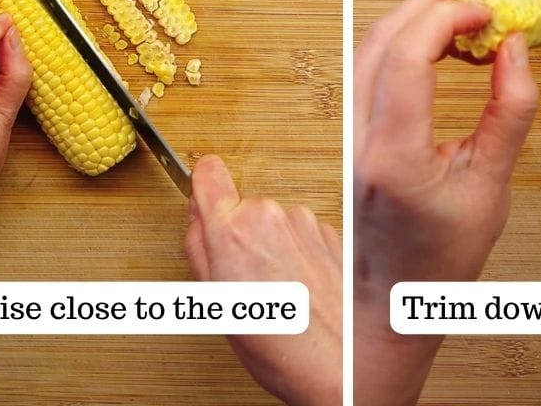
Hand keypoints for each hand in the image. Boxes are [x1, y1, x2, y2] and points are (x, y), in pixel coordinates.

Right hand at [185, 155, 342, 405]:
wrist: (344, 365)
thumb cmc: (282, 348)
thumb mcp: (216, 304)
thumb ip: (198, 248)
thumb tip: (196, 219)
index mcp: (233, 231)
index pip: (208, 175)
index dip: (203, 190)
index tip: (204, 204)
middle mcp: (272, 216)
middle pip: (242, 207)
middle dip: (239, 235)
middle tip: (243, 279)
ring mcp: (305, 222)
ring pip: (273, 222)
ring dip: (272, 247)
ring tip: (278, 292)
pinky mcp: (332, 232)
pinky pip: (301, 234)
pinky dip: (298, 254)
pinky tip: (301, 289)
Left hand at [353, 0, 538, 403]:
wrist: (389, 302)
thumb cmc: (440, 260)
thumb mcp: (492, 187)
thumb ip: (508, 112)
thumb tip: (515, 48)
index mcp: (394, 156)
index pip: (407, 56)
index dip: (448, 16)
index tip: (489, 9)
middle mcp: (358, 138)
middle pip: (381, 39)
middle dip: (430, 2)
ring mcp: (346, 134)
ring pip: (367, 47)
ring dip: (414, 16)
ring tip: (463, 6)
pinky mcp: (348, 133)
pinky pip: (367, 67)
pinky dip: (402, 40)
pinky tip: (437, 41)